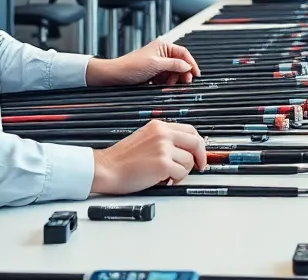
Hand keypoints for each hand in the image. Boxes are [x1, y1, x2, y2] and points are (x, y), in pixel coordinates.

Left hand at [86, 40, 200, 86]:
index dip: (191, 63)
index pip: (183, 53)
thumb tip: (188, 66)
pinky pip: (166, 78)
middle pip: (180, 63)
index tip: (196, 74)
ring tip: (170, 85)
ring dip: (174, 79)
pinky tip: (164, 86)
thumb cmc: (132, 67)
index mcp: (163, 46)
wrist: (115, 76)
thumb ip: (174, 64)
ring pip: (173, 72)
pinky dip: (167, 83)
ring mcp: (158, 64)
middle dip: (183, 73)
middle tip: (185, 83)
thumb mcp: (156, 65)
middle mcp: (162, 53)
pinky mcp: (154, 73)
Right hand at [90, 120, 208, 193]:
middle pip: (196, 142)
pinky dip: (175, 180)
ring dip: (182, 172)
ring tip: (167, 176)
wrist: (106, 169)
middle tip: (199, 166)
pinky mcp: (163, 163)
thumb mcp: (144, 138)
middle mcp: (163, 134)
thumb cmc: (122, 159)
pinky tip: (163, 181)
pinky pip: (181, 173)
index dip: (198, 143)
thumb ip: (163, 139)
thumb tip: (184, 149)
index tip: (199, 153)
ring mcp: (163, 148)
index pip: (190, 130)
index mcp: (159, 126)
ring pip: (189, 161)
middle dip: (201, 156)